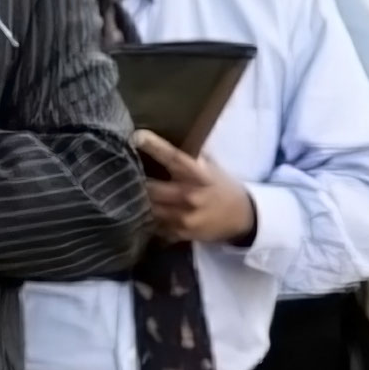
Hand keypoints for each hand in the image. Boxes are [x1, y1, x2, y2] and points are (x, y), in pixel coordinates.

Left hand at [135, 130, 255, 244]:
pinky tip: (144, 212)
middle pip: (153, 189)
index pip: (175, 158)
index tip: (137, 136)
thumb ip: (191, 161)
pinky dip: (150, 218)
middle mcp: (191, 196)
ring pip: (151, 208)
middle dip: (137, 182)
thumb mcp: (212, 170)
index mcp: (200, 176)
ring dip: (140, 201)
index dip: (155, 147)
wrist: (244, 218)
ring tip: (129, 193)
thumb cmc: (223, 188)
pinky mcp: (182, 233)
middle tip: (123, 174)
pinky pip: (156, 225)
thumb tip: (167, 147)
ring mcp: (186, 217)